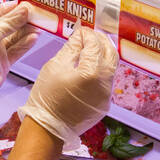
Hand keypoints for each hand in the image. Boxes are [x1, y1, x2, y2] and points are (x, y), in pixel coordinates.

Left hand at [0, 0, 38, 106]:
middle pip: (7, 25)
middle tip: (35, 14)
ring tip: (38, 25)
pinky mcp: (3, 63)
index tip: (25, 5)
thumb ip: (9, 22)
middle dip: (21, 20)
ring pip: (14, 38)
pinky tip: (33, 38)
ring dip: (26, 31)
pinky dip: (26, 44)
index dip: (11, 8)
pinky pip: (17, 50)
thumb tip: (23, 11)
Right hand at [19, 26, 116, 146]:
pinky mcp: (105, 104)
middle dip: (101, 41)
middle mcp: (104, 84)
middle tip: (90, 35)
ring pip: (112, 67)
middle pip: (111, 53)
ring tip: (91, 48)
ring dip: (103, 54)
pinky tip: (90, 66)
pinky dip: (101, 69)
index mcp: (91, 73)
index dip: (87, 34)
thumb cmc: (46, 99)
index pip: (94, 44)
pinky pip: (107, 81)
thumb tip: (79, 35)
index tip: (81, 30)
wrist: (48, 129)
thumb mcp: (55, 66)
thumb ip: (71, 48)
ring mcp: (106, 95)